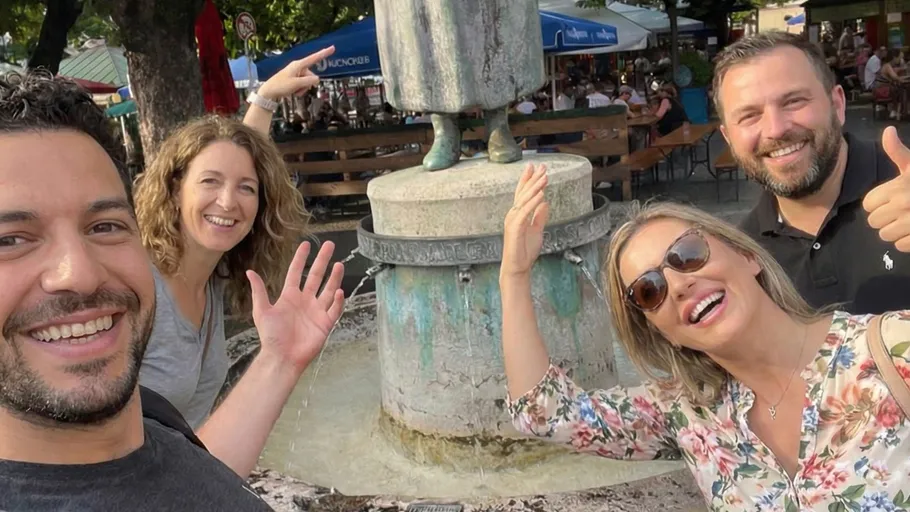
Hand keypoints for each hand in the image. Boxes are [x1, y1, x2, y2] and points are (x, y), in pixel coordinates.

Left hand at [247, 241, 344, 372]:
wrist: (282, 357)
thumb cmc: (271, 336)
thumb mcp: (262, 311)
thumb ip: (259, 291)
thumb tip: (250, 272)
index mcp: (290, 296)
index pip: (296, 272)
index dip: (301, 258)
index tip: (307, 244)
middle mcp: (305, 300)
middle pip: (316, 276)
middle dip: (323, 261)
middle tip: (330, 246)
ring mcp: (316, 311)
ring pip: (328, 289)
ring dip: (334, 277)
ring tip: (339, 265)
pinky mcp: (325, 323)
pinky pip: (334, 309)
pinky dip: (338, 300)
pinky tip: (339, 291)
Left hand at [257, 46, 335, 101]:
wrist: (268, 92)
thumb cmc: (280, 86)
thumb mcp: (296, 84)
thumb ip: (308, 81)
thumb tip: (317, 79)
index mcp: (298, 65)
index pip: (314, 58)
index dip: (324, 53)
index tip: (332, 48)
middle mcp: (298, 67)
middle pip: (312, 75)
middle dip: (307, 84)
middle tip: (297, 88)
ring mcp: (296, 73)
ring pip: (308, 82)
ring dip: (303, 88)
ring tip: (293, 90)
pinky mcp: (294, 79)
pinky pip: (303, 85)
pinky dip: (300, 90)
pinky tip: (292, 91)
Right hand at [501, 164, 548, 278]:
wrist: (517, 267)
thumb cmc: (525, 251)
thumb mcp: (537, 230)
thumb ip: (540, 216)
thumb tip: (545, 203)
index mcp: (518, 214)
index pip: (523, 193)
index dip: (528, 179)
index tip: (535, 167)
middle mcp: (513, 214)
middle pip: (523, 192)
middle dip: (533, 178)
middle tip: (542, 166)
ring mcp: (512, 220)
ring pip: (524, 200)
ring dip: (535, 187)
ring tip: (544, 176)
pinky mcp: (514, 228)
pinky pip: (524, 212)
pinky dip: (533, 202)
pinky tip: (541, 195)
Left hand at [864, 126, 909, 251]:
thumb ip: (897, 152)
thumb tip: (888, 131)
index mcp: (898, 186)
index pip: (868, 204)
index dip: (877, 203)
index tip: (890, 199)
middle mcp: (903, 204)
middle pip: (873, 222)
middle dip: (885, 218)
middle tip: (901, 211)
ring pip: (885, 236)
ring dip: (895, 230)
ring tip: (908, 220)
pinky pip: (900, 246)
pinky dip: (907, 241)